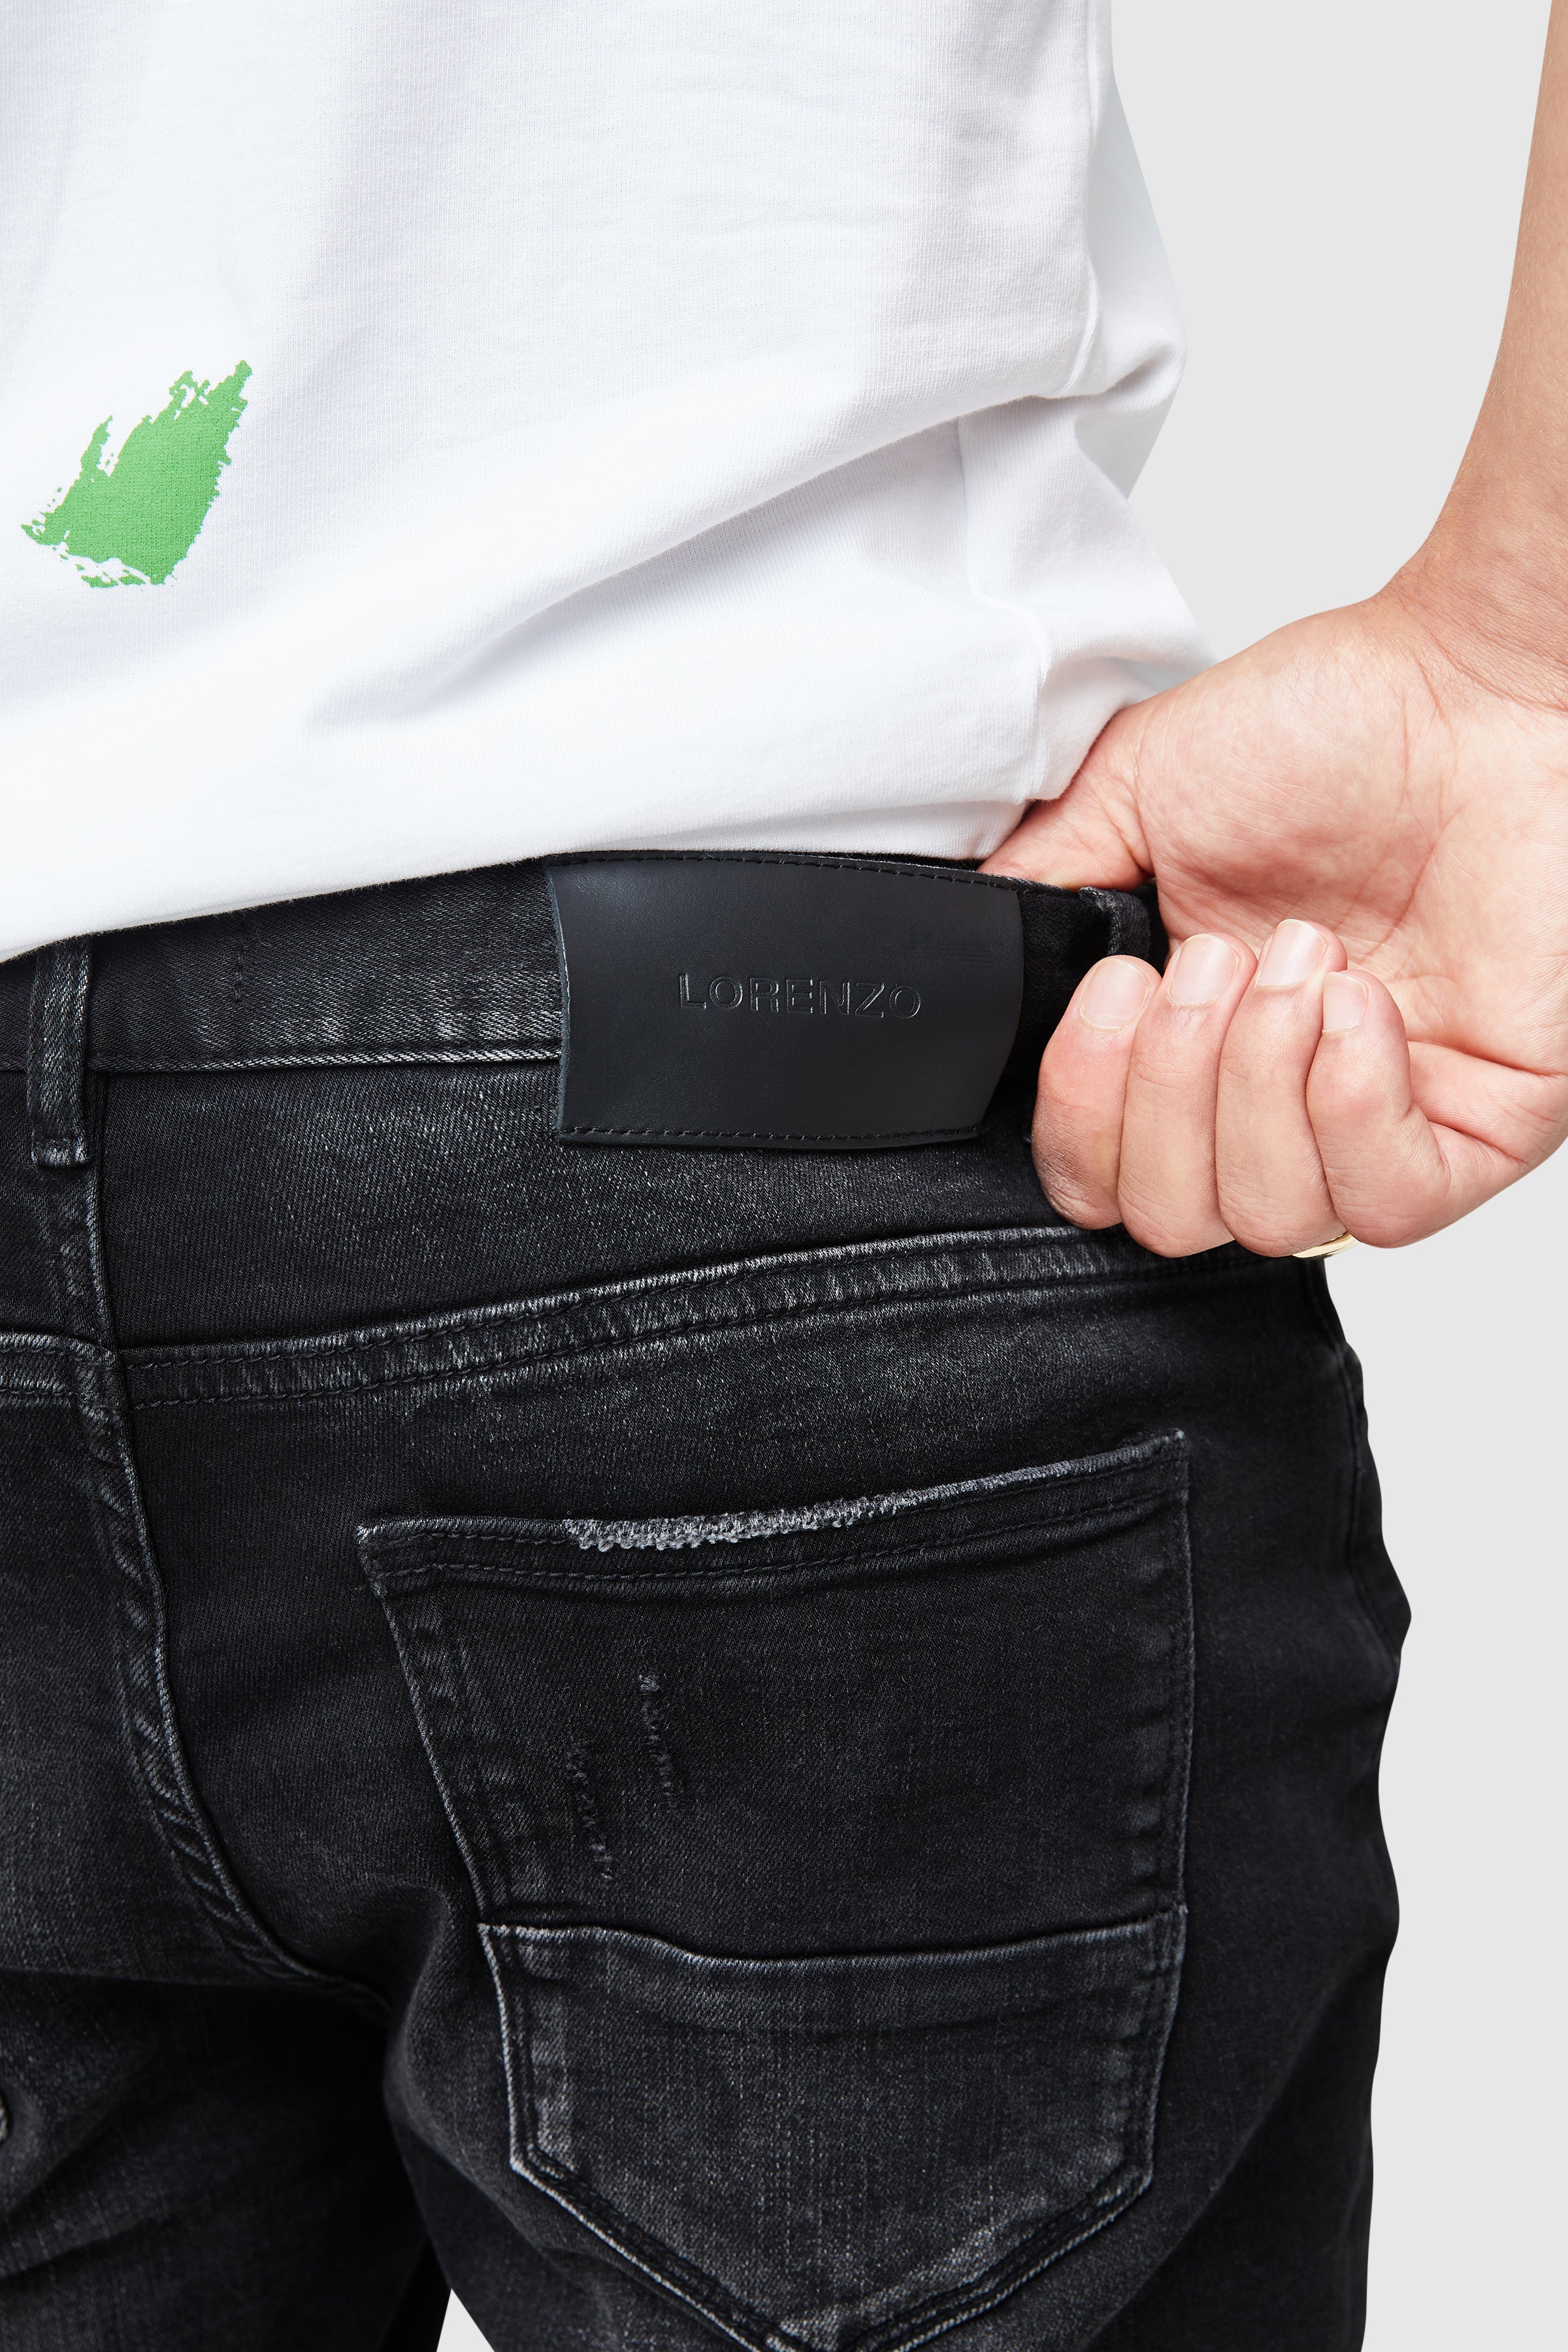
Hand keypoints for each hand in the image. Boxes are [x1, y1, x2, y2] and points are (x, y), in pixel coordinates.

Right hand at [981, 579, 1567, 1253]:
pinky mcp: (1486, 1126)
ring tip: (1298, 959)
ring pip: (1270, 1219)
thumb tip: (974, 970)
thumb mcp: (1132, 792)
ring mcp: (1380, 1117)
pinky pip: (1388, 1204)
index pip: (1101, 1180)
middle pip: (1173, 1218)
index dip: (1084, 1116)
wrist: (1475, 685)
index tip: (1114, 992)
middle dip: (1169, 1090)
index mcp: (1190, 1038)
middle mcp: (1277, 1095)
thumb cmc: (1336, 726)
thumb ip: (1043, 890)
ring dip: (1258, 1080)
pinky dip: (1351, 1106)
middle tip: (1210, 962)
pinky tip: (1355, 1003)